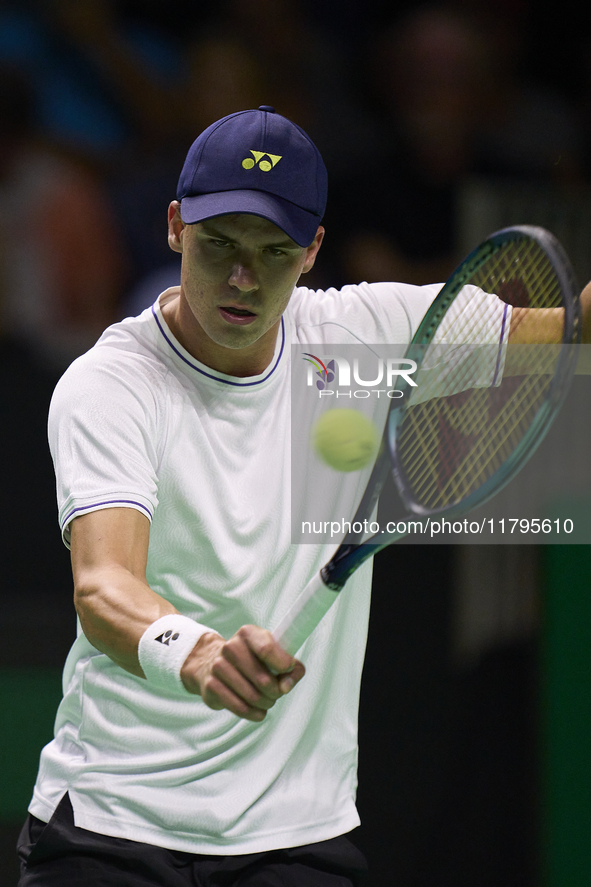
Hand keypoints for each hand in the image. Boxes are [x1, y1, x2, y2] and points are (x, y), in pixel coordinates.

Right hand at [180, 625, 304, 721]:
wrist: (211, 662)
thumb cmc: (250, 659)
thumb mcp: (272, 654)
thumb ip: (291, 667)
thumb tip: (287, 686)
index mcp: (247, 634)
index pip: (267, 649)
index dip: (283, 664)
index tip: (288, 670)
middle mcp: (230, 647)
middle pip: (263, 679)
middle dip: (276, 692)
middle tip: (277, 692)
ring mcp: (218, 666)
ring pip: (252, 696)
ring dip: (266, 703)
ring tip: (267, 700)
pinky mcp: (211, 686)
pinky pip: (239, 707)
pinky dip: (254, 713)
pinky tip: (258, 710)